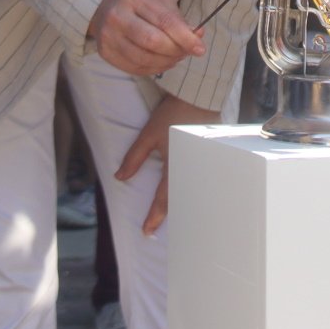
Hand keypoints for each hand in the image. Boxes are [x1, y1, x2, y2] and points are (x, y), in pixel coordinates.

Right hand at [88, 0, 204, 76]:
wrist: (102, 6)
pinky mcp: (105, 53)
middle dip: (176, 51)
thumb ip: (177, 17)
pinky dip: (154, 69)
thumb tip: (198, 35)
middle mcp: (117, 16)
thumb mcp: (158, 0)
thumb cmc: (137, 2)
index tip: (200, 48)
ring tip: (176, 57)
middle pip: (153, 42)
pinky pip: (135, 68)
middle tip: (187, 52)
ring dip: (166, 62)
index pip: (164, 21)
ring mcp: (108, 36)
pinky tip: (162, 62)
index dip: (185, 37)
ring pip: (144, 58)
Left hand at [115, 93, 215, 235]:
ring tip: (176, 219)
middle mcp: (191, 169)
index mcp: (175, 166)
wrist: (201, 96)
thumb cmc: (174, 114)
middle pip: (180, 200)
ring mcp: (202, 165)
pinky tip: (190, 195)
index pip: (163, 199)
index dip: (153, 216)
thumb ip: (135, 157)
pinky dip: (192, 190)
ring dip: (182, 205)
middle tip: (160, 231)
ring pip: (191, 191)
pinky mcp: (209, 158)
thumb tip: (120, 177)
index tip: (146, 231)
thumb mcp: (150, 135)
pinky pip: (199, 180)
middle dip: (170, 217)